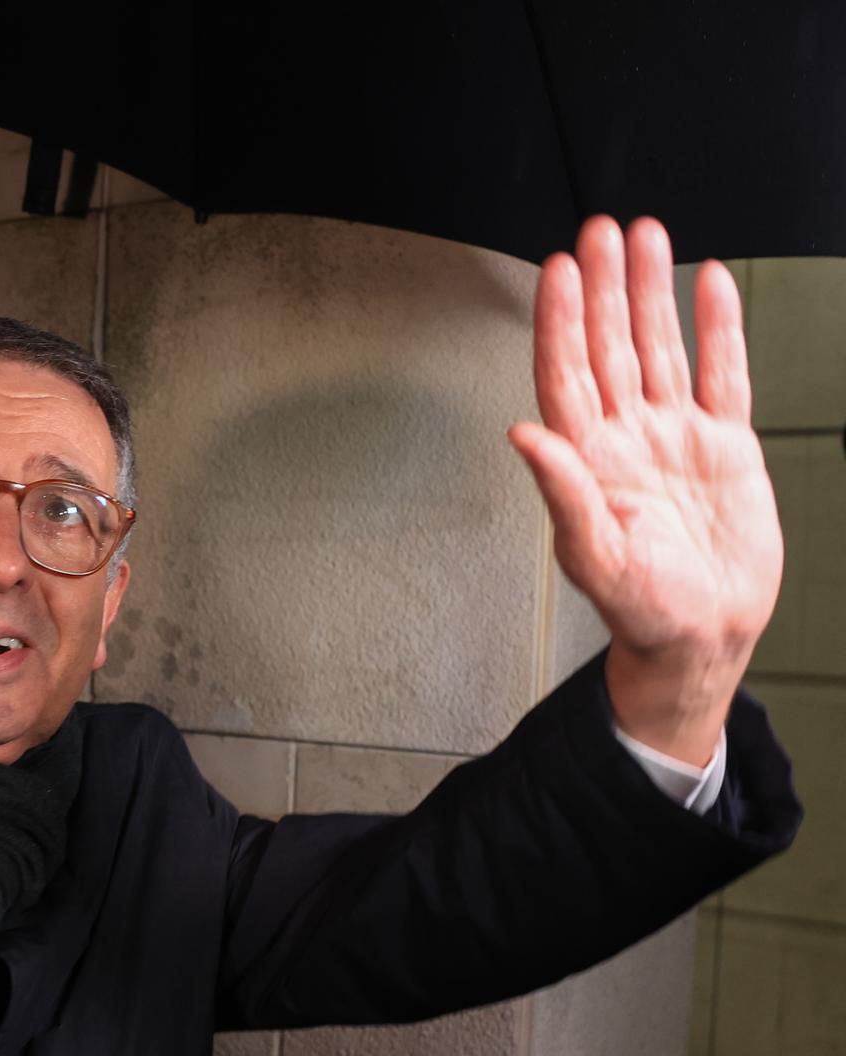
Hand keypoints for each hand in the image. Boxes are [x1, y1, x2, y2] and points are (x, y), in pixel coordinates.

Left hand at [508, 216, 782, 763]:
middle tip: (601, 230)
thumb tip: (522, 434)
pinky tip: (709, 286)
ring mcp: (674, 437)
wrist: (703, 635)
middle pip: (609, 347)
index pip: (567, 374)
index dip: (560, 320)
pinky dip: (718, 329)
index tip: (558, 268)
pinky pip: (722, 374)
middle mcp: (626, 439)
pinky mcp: (723, 446)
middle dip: (604, 288)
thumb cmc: (642, 609)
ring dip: (651, 294)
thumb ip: (561, 493)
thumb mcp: (595, 556)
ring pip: (659, 348)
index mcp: (589, 462)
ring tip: (648, 237)